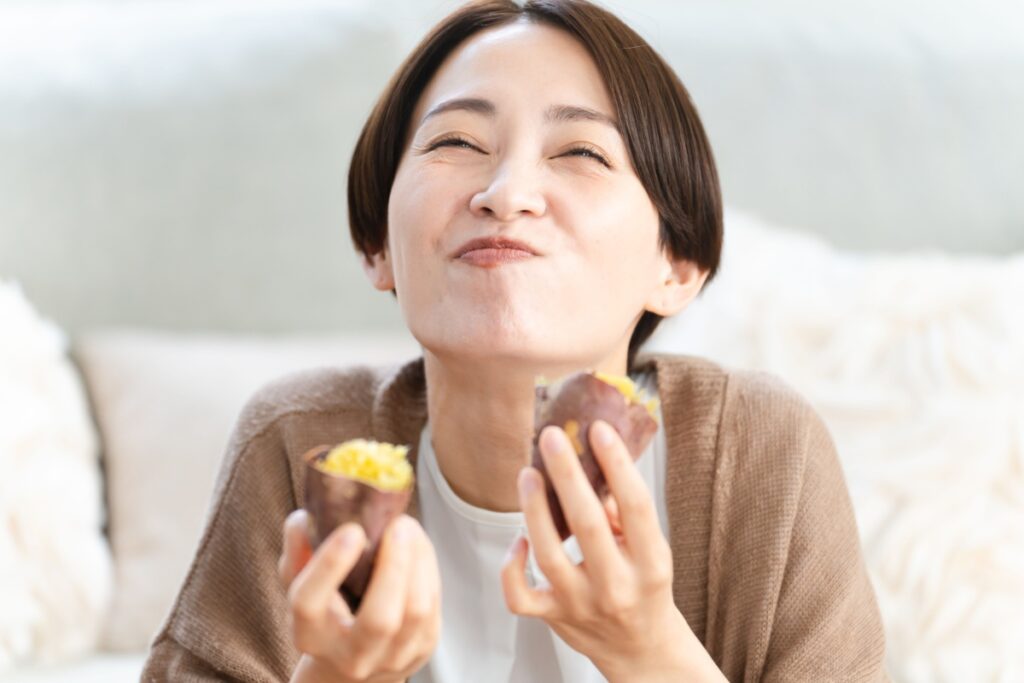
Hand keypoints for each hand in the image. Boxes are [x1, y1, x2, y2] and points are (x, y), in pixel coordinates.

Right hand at [279, 511, 440, 682]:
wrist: (353, 660)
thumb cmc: (325, 610)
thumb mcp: (301, 583)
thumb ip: (299, 549)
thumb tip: (303, 518)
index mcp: (309, 636)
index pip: (310, 605)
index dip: (329, 566)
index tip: (352, 531)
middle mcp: (350, 656)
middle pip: (378, 620)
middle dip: (393, 567)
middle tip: (398, 524)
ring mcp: (390, 657)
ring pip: (415, 612)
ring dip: (418, 561)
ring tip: (409, 527)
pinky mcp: (422, 647)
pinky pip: (432, 605)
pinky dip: (427, 568)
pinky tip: (418, 545)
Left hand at [501, 420, 721, 682]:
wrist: (641, 650)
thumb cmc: (643, 588)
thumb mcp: (649, 551)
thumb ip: (622, 513)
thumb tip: (591, 464)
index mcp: (651, 564)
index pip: (635, 506)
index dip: (616, 464)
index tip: (598, 430)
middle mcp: (617, 586)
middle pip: (586, 524)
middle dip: (566, 475)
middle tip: (551, 437)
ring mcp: (581, 605)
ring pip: (548, 555)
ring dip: (534, 509)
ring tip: (528, 474)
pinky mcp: (554, 618)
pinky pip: (520, 595)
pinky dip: (512, 566)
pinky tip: (519, 539)